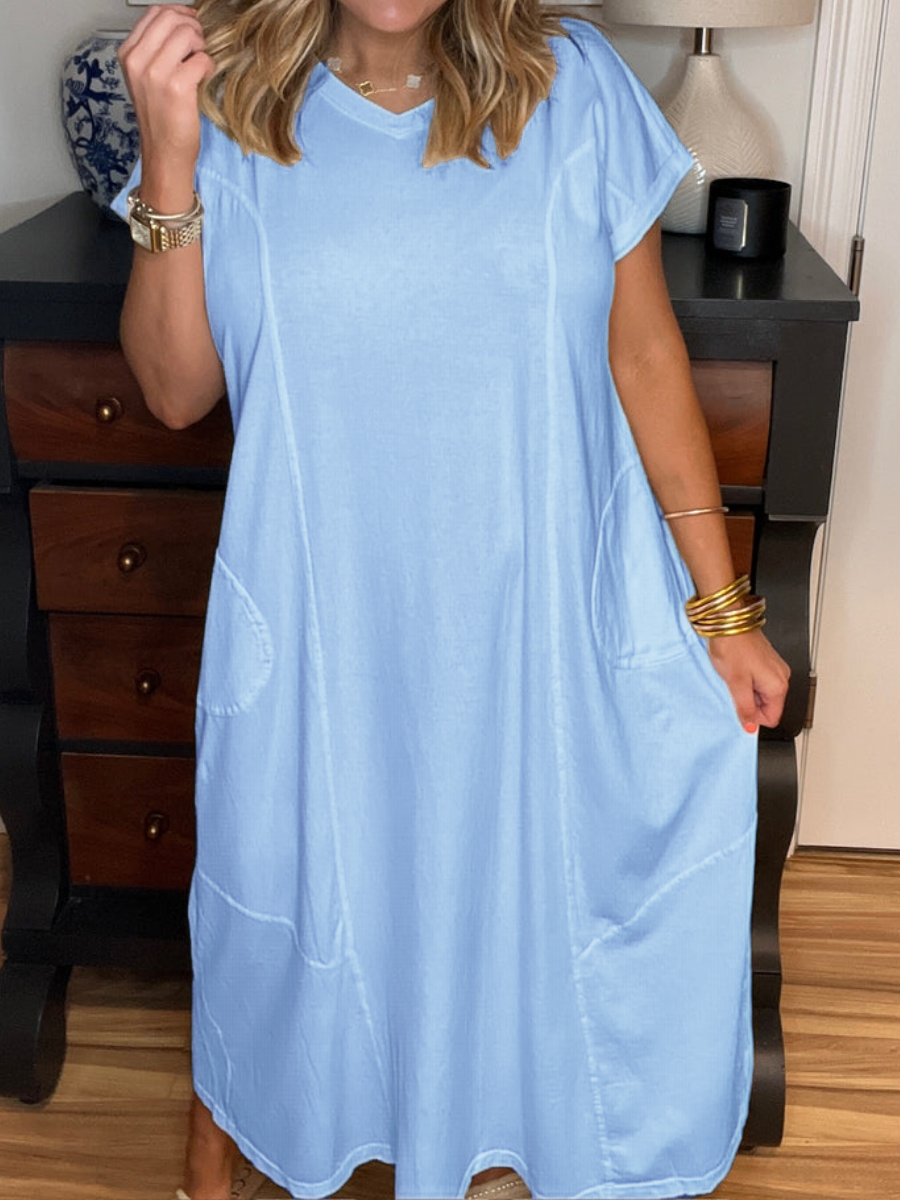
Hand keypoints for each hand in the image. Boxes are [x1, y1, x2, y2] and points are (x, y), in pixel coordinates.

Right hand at [118, 4, 214, 203]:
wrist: (163, 152)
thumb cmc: (159, 117)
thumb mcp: (145, 77)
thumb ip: (156, 48)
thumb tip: (182, 23)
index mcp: (128, 54)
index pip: (154, 13)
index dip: (178, 13)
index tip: (191, 24)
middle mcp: (138, 60)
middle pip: (171, 18)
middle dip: (192, 27)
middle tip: (199, 46)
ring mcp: (155, 73)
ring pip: (187, 34)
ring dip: (201, 46)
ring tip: (200, 64)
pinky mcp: (177, 86)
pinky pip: (201, 59)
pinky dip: (208, 66)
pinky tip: (203, 78)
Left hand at [707, 629, 790, 732]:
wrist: (728, 620)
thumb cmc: (733, 646)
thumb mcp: (736, 684)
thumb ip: (745, 708)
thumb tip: (750, 727)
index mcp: (778, 685)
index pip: (772, 718)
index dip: (753, 717)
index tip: (739, 706)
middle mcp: (781, 677)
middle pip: (767, 706)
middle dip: (749, 702)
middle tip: (735, 688)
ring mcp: (775, 668)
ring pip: (762, 694)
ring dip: (746, 691)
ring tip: (735, 676)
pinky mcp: (766, 662)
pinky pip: (758, 681)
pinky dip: (746, 680)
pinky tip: (736, 670)